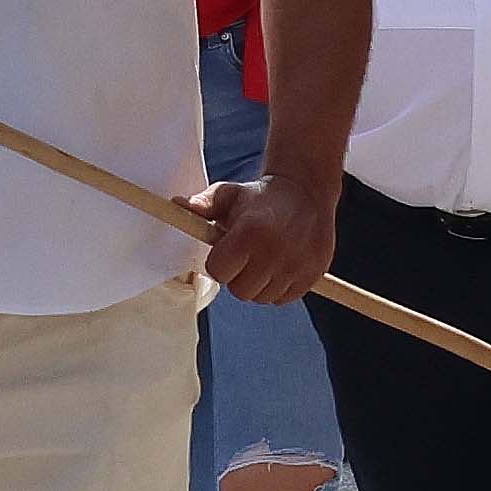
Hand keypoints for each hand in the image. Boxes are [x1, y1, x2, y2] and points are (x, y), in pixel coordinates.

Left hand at [203, 172, 335, 305]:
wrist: (306, 192)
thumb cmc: (259, 197)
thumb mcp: (228, 195)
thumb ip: (202, 205)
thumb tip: (176, 204)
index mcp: (250, 232)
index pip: (219, 272)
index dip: (219, 262)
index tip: (227, 249)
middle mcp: (276, 252)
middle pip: (240, 291)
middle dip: (238, 276)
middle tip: (246, 255)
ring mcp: (298, 266)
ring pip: (262, 298)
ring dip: (258, 283)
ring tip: (265, 257)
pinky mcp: (314, 276)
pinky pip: (283, 298)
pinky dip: (278, 287)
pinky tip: (281, 264)